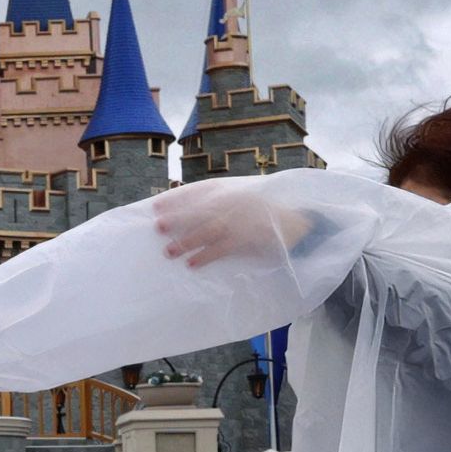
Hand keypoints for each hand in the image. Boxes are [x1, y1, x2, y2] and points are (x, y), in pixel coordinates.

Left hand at [151, 184, 291, 271]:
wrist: (294, 223)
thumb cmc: (262, 210)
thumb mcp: (240, 195)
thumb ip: (216, 200)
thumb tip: (184, 213)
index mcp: (228, 188)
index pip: (196, 190)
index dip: (175, 198)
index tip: (156, 206)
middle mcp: (232, 201)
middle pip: (198, 210)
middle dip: (177, 218)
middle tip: (158, 227)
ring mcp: (240, 220)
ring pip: (207, 230)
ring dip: (186, 241)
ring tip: (168, 251)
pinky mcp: (247, 239)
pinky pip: (222, 248)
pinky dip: (205, 256)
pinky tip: (191, 263)